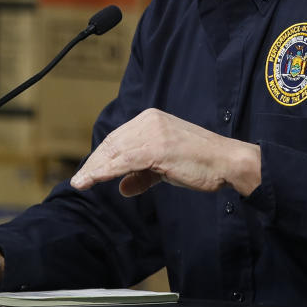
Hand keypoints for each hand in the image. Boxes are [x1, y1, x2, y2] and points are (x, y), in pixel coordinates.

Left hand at [70, 108, 260, 196]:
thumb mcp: (166, 166)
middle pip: (112, 142)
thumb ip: (142, 174)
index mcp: (152, 118)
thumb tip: (123, 188)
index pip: (118, 136)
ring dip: (95, 168)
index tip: (88, 170)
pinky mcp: (157, 148)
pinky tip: (93, 179)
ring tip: (81, 182)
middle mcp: (150, 120)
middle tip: (79, 180)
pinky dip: (105, 171)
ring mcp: (153, 133)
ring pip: (115, 151)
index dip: (101, 155)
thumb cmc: (201, 163)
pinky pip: (123, 161)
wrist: (227, 162)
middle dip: (94, 162)